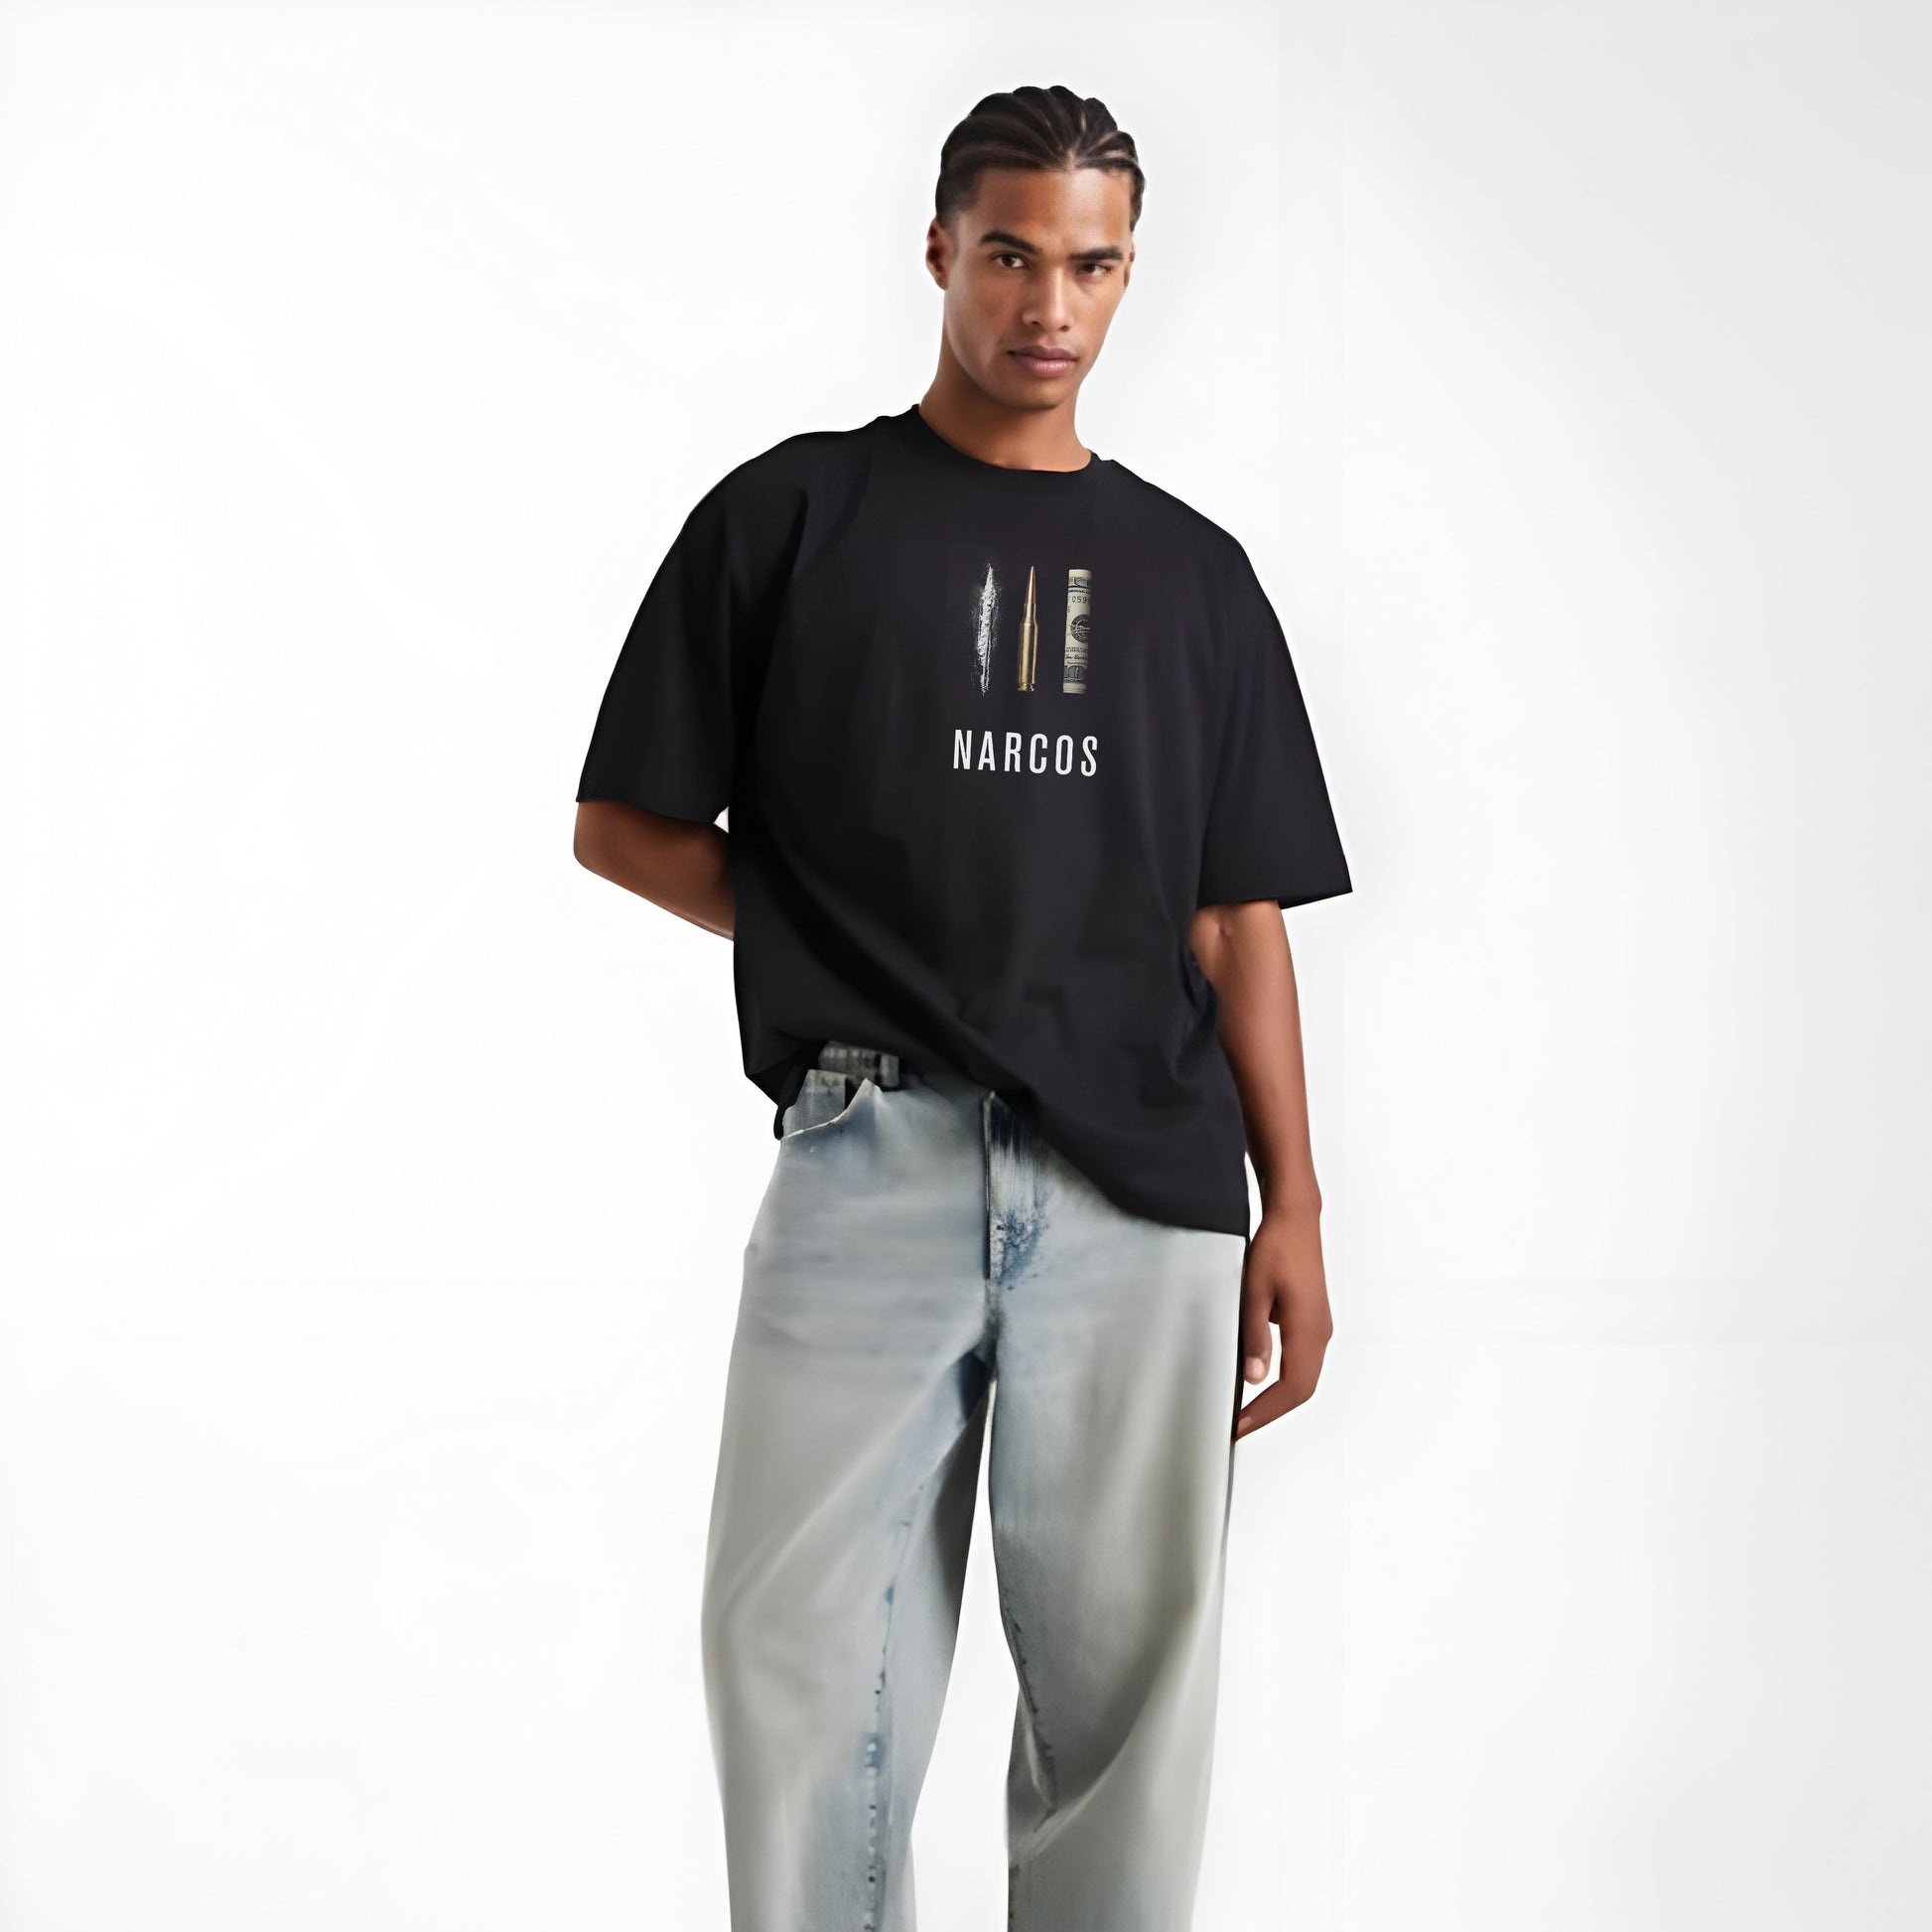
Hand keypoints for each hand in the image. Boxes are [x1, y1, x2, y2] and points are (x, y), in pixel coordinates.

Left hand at [1232, 1202, 1332, 1441]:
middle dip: (1271, 1412)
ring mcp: (1319, 1327)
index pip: (1291, 1388)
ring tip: (1247, 1409)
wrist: (1295, 1217)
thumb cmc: (1278, 1245)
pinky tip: (1258, 1376)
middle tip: (1240, 1425)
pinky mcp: (1312, 1320)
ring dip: (1277, 1397)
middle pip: (1301, 1390)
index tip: (1240, 1426)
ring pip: (1303, 1376)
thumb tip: (1254, 1376)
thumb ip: (1254, 1335)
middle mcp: (1320, 1333)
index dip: (1265, 1413)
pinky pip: (1302, 1360)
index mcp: (1308, 1331)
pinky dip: (1283, 1378)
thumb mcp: (1255, 1291)